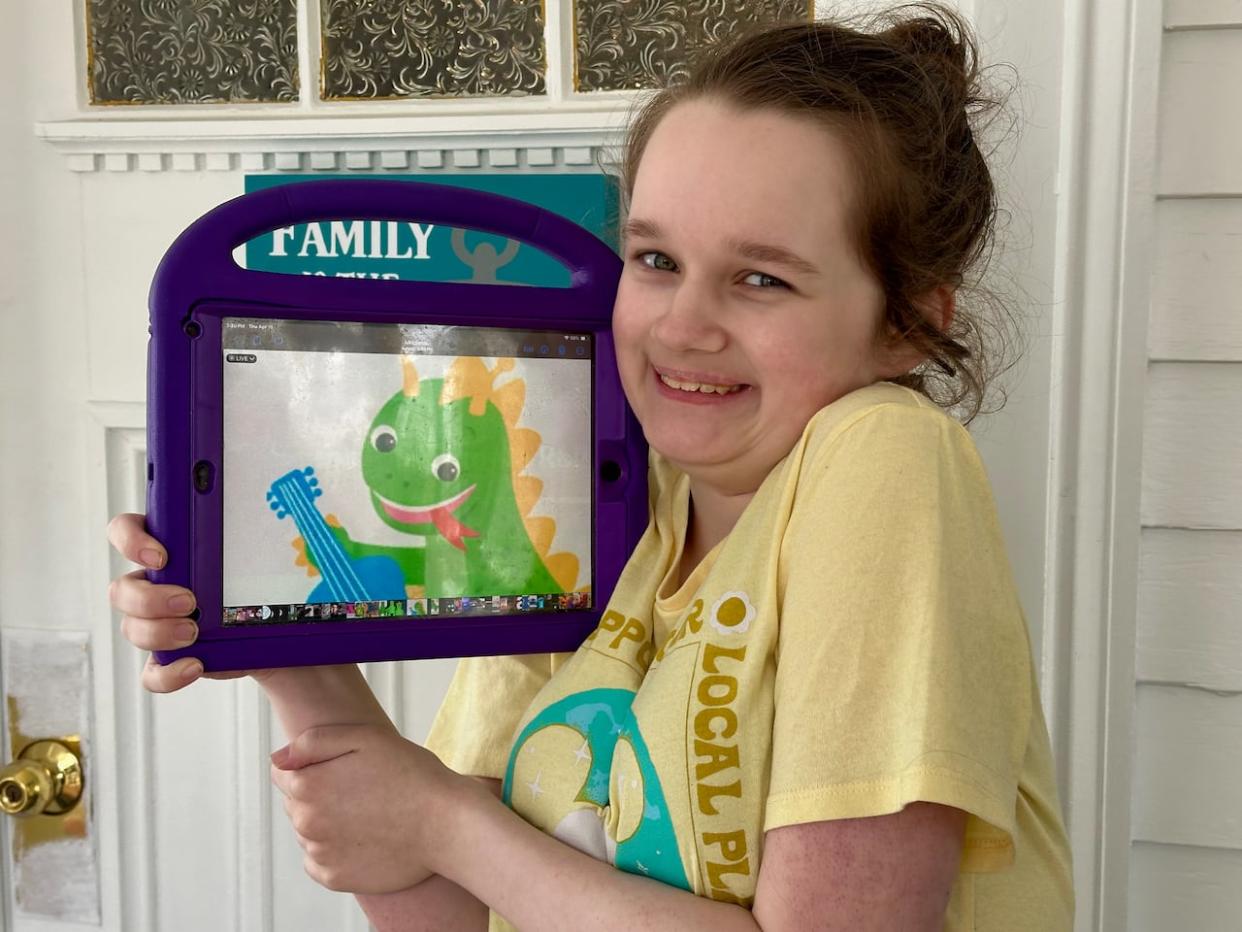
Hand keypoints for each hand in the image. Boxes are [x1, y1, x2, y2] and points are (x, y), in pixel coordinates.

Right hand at [107, 512, 271, 691]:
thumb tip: (267, 517)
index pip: (126, 531)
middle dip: (149, 599)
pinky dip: (168, 673)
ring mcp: (156, 624)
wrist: (271, 629)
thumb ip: (243, 537)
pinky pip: (151, 672)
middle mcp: (153, 587)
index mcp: (166, 552)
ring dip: (158, 633)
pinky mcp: (167, 658)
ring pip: (132, 629)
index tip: (161, 557)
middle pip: (121, 590)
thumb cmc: (254, 584)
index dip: (130, 541)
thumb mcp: (251, 556)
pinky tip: (195, 665)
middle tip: (189, 602)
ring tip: (194, 633)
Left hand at [270, 724, 476, 894]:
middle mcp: (306, 823)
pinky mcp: (335, 878)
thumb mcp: (364, 737)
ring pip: (308, 831)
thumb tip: (278, 759)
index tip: (342, 766)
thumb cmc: (411, 775)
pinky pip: (319, 860)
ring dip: (327, 821)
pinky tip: (364, 836)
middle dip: (319, 792)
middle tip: (362, 787)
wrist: (447, 824)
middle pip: (296, 802)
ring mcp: (320, 854)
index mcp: (308, 786)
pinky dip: (335, 849)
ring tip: (367, 812)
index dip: (312, 765)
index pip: (283, 773)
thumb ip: (312, 742)